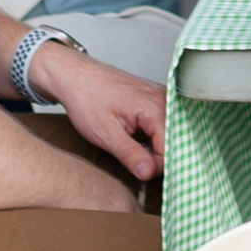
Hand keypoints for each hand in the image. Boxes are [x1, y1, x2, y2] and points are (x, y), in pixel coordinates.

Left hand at [33, 48, 164, 187]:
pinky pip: (165, 123)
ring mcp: (162, 96)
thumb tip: (148, 174)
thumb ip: (130, 155)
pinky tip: (138, 139)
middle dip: (156, 157)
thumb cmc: (87, 99)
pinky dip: (154, 136)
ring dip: (155, 146)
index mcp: (155, 107)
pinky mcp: (156, 98)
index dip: (154, 167)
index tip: (137, 172)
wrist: (76, 76)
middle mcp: (164, 99)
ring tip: (133, 148)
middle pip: (174, 141)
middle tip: (134, 163)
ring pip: (170, 133)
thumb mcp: (105, 134)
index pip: (170, 149)